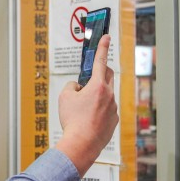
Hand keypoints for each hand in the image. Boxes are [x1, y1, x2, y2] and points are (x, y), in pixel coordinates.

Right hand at [54, 34, 118, 174]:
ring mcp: (113, 107)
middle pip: (107, 75)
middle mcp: (109, 94)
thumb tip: (78, 87)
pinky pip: (107, 109)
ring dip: (97, 95)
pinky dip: (99, 110)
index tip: (106, 37)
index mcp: (97, 86)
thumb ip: (72, 86)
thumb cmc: (73, 120)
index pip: (100, 61)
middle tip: (90, 77)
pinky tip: (89, 119)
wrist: (82, 143)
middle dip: (100, 72)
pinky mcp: (114, 120)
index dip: (102, 47)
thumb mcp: (65, 97)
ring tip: (83, 109)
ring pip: (106, 94)